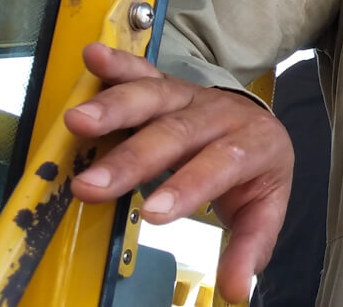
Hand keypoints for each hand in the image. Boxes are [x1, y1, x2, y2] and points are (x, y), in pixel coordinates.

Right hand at [63, 42, 294, 303]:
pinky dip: (117, 64)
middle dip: (132, 159)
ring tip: (78, 122)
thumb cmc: (255, 170)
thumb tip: (235, 291)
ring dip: (114, 108)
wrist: (259, 126)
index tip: (153, 214)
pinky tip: (93, 57)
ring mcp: (190, 97)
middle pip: (176, 133)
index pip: (219, 166)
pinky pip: (141, 72)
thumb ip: (250, 247)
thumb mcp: (264, 208)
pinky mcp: (166, 86)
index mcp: (252, 146)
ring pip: (153, 98)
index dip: (187, 188)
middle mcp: (219, 115)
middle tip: (92, 184)